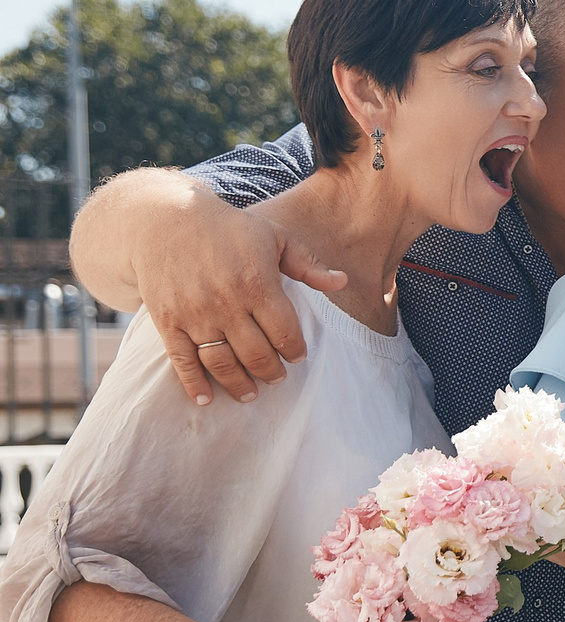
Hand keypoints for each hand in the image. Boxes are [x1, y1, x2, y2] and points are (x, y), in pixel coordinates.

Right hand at [145, 200, 349, 405]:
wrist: (165, 222)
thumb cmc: (229, 229)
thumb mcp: (274, 237)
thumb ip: (308, 264)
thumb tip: (342, 281)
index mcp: (257, 283)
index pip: (285, 331)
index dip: (295, 350)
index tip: (298, 357)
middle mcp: (226, 303)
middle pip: (256, 353)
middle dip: (271, 371)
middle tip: (278, 377)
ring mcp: (194, 315)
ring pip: (221, 362)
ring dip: (238, 384)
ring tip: (251, 394)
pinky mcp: (167, 321)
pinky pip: (182, 361)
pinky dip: (194, 384)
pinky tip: (206, 399)